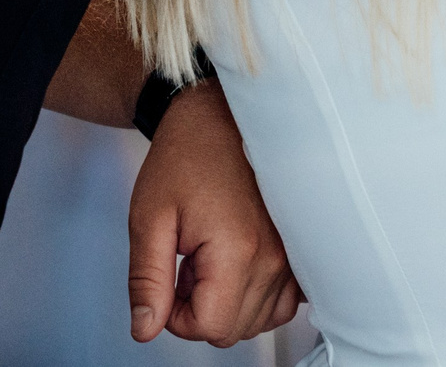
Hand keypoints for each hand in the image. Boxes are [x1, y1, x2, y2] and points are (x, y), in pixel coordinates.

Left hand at [128, 79, 301, 345]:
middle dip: (201, 307)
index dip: (177, 316)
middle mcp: (275, 258)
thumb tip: (145, 330)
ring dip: (229, 302)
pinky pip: (285, 302)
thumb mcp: (149, 217)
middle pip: (234, 329)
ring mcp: (293, 254)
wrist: (219, 115)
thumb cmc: (185, 157)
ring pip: (260, 320)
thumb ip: (147, 280)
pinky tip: (237, 266)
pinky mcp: (300, 247)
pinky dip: (259, 296)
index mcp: (238, 251)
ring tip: (211, 258)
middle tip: (187, 261)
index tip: (169, 278)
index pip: (209, 328)